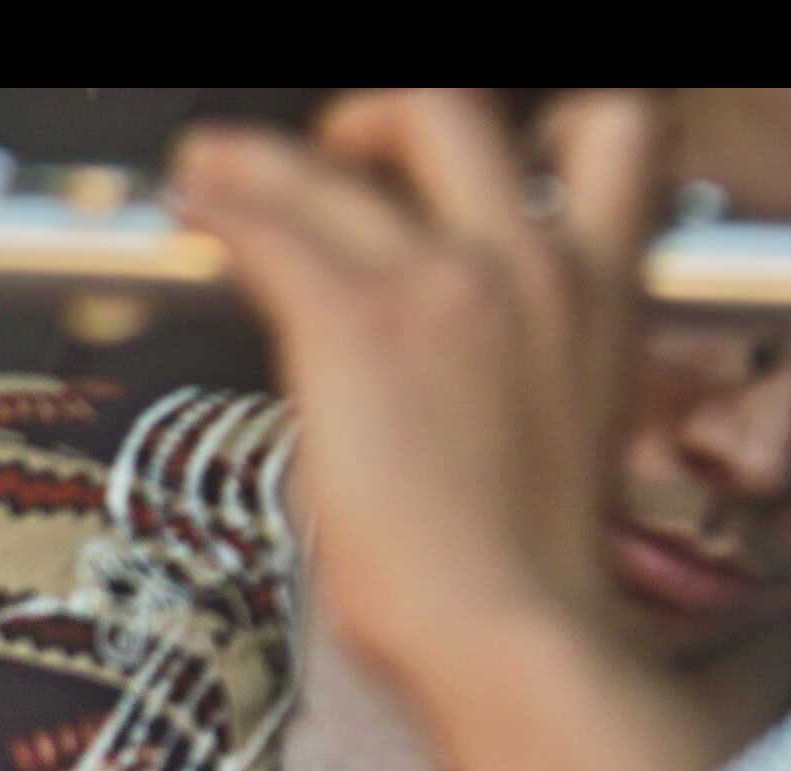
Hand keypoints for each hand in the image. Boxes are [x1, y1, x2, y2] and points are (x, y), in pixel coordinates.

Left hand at [169, 90, 663, 707]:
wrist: (514, 632)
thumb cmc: (524, 579)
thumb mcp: (556, 435)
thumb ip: (517, 369)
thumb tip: (451, 371)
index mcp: (599, 291)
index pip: (600, 143)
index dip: (523, 137)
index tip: (439, 170)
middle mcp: (532, 262)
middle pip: (459, 118)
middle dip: (383, 120)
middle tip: (328, 160)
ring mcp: (446, 283)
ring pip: (356, 153)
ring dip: (272, 154)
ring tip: (217, 168)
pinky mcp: (355, 322)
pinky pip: (271, 227)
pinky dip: (222, 201)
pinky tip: (190, 208)